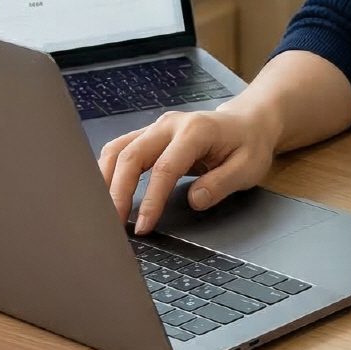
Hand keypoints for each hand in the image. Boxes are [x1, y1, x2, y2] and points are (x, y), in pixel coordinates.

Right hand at [98, 106, 278, 234]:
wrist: (247, 122)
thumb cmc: (248, 145)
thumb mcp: (248, 167)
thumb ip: (222, 183)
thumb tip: (194, 200)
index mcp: (196, 131)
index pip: (165, 168)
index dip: (151, 200)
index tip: (143, 227)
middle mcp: (170, 125)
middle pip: (131, 155)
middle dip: (117, 192)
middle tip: (113, 225)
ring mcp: (156, 127)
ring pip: (118, 149)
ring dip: (105, 180)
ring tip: (102, 212)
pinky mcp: (149, 135)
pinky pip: (120, 149)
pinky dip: (108, 171)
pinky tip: (104, 193)